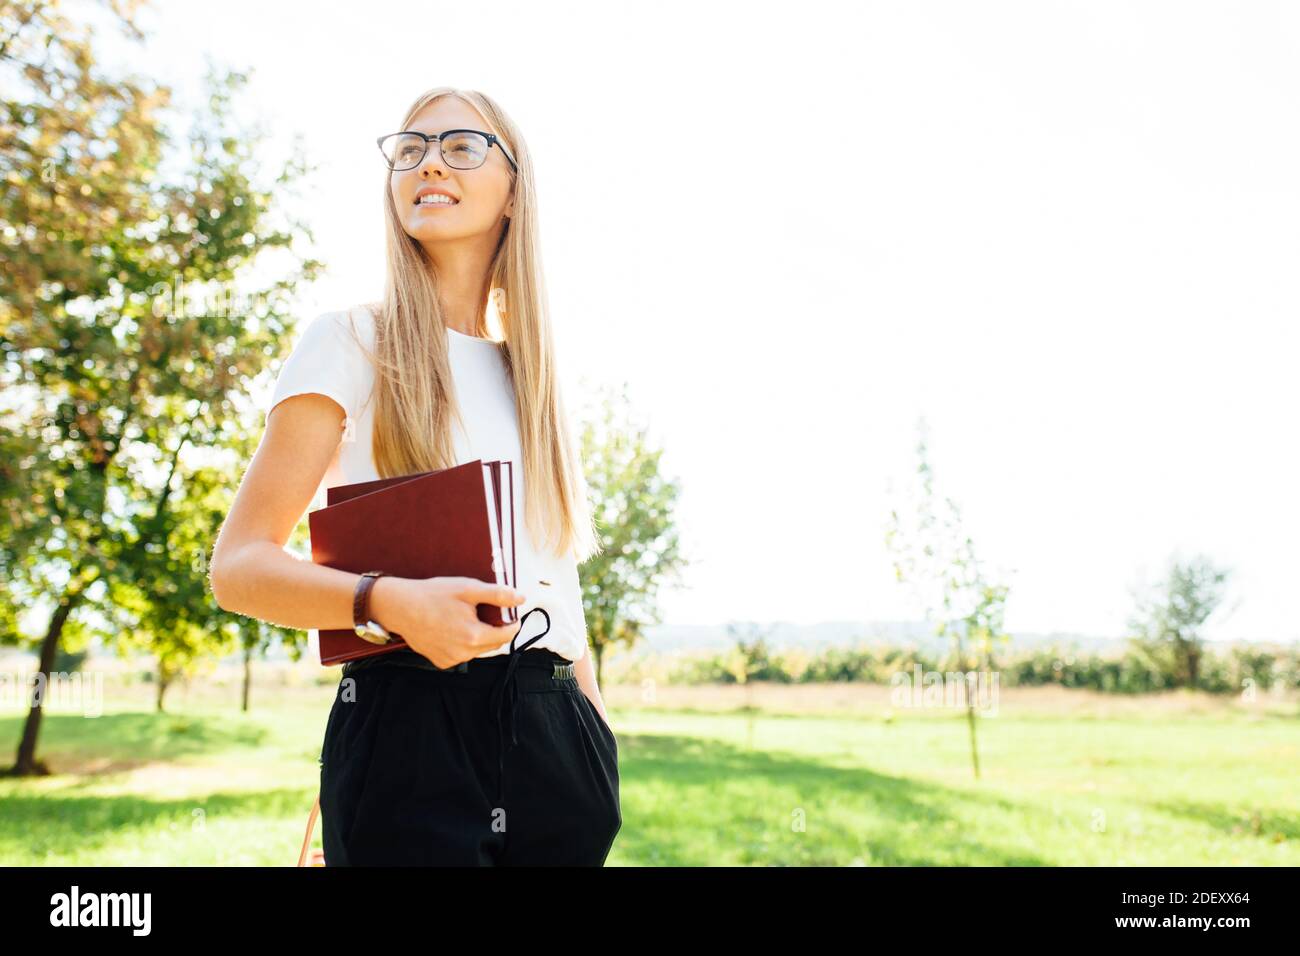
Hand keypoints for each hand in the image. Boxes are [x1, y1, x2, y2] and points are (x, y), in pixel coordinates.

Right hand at [370, 576, 526, 667]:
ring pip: (478, 650)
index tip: (512, 614)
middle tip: (487, 612)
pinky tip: (452, 629)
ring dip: (480, 637)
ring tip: (465, 618)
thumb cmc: (434, 595)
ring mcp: (451, 660)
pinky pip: (462, 654)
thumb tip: (521, 598)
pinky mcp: (441, 662)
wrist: (401, 607)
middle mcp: (464, 653)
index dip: (513, 624)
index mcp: (474, 636)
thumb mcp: (468, 588)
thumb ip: (498, 594)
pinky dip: (464, 644)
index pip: (507, 635)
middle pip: (494, 644)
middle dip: (496, 629)